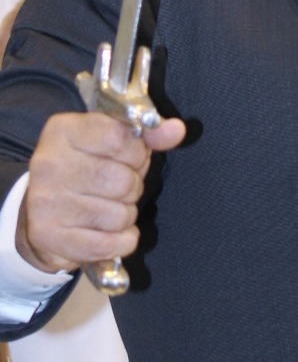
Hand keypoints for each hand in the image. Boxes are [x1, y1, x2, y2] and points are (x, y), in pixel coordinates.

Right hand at [16, 111, 184, 274]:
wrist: (43, 210)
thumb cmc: (86, 166)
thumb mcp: (112, 139)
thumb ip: (147, 133)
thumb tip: (176, 130)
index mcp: (63, 130)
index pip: (119, 137)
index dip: (138, 151)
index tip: (134, 157)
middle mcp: (49, 163)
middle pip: (122, 180)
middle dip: (133, 186)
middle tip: (122, 186)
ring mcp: (46, 202)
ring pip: (118, 215)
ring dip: (126, 215)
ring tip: (112, 206)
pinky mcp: (48, 236)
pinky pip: (107, 244)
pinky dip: (122, 241)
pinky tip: (114, 232)